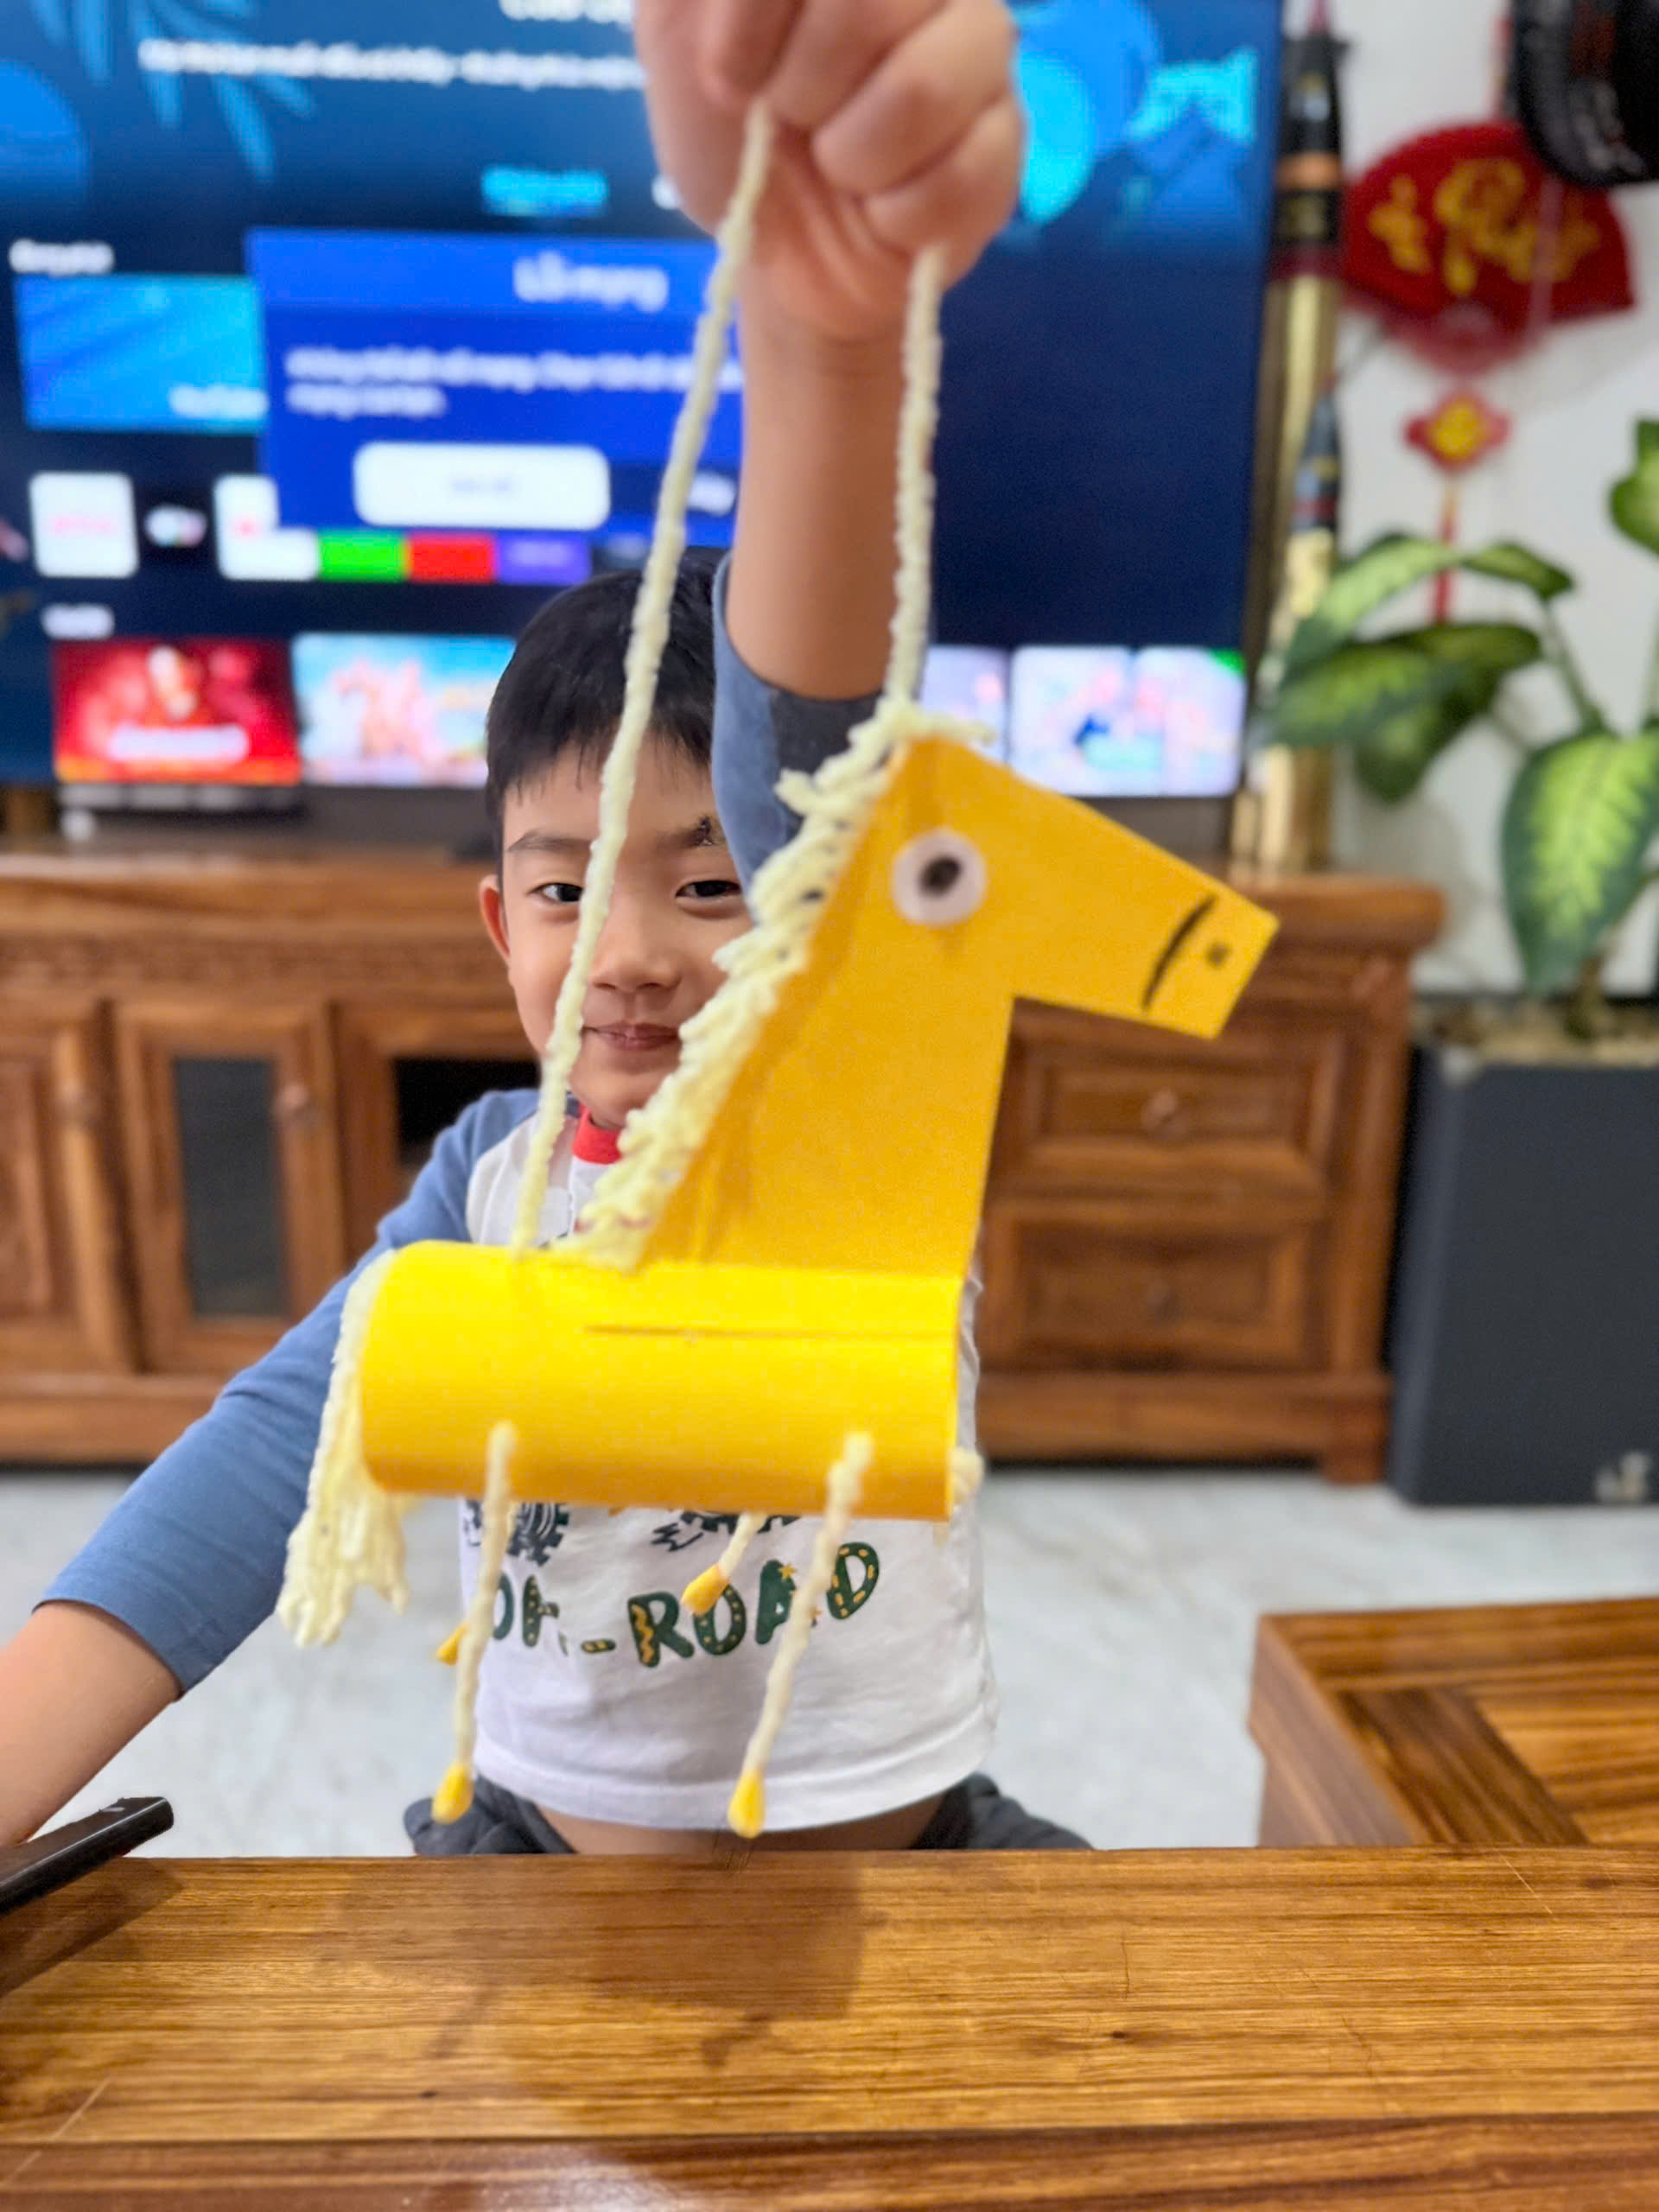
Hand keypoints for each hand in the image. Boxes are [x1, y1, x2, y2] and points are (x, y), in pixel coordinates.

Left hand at [635, 0, 1023, 343]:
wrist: (776, 255)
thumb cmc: (731, 133)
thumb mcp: (677, 31)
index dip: (758, 16)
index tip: (727, 78)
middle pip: (871, 3)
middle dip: (804, 87)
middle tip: (791, 120)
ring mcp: (979, 52)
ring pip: (921, 88)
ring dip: (851, 155)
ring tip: (839, 168)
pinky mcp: (1005, 142)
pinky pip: (959, 174)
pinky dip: (895, 216)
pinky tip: (881, 213)